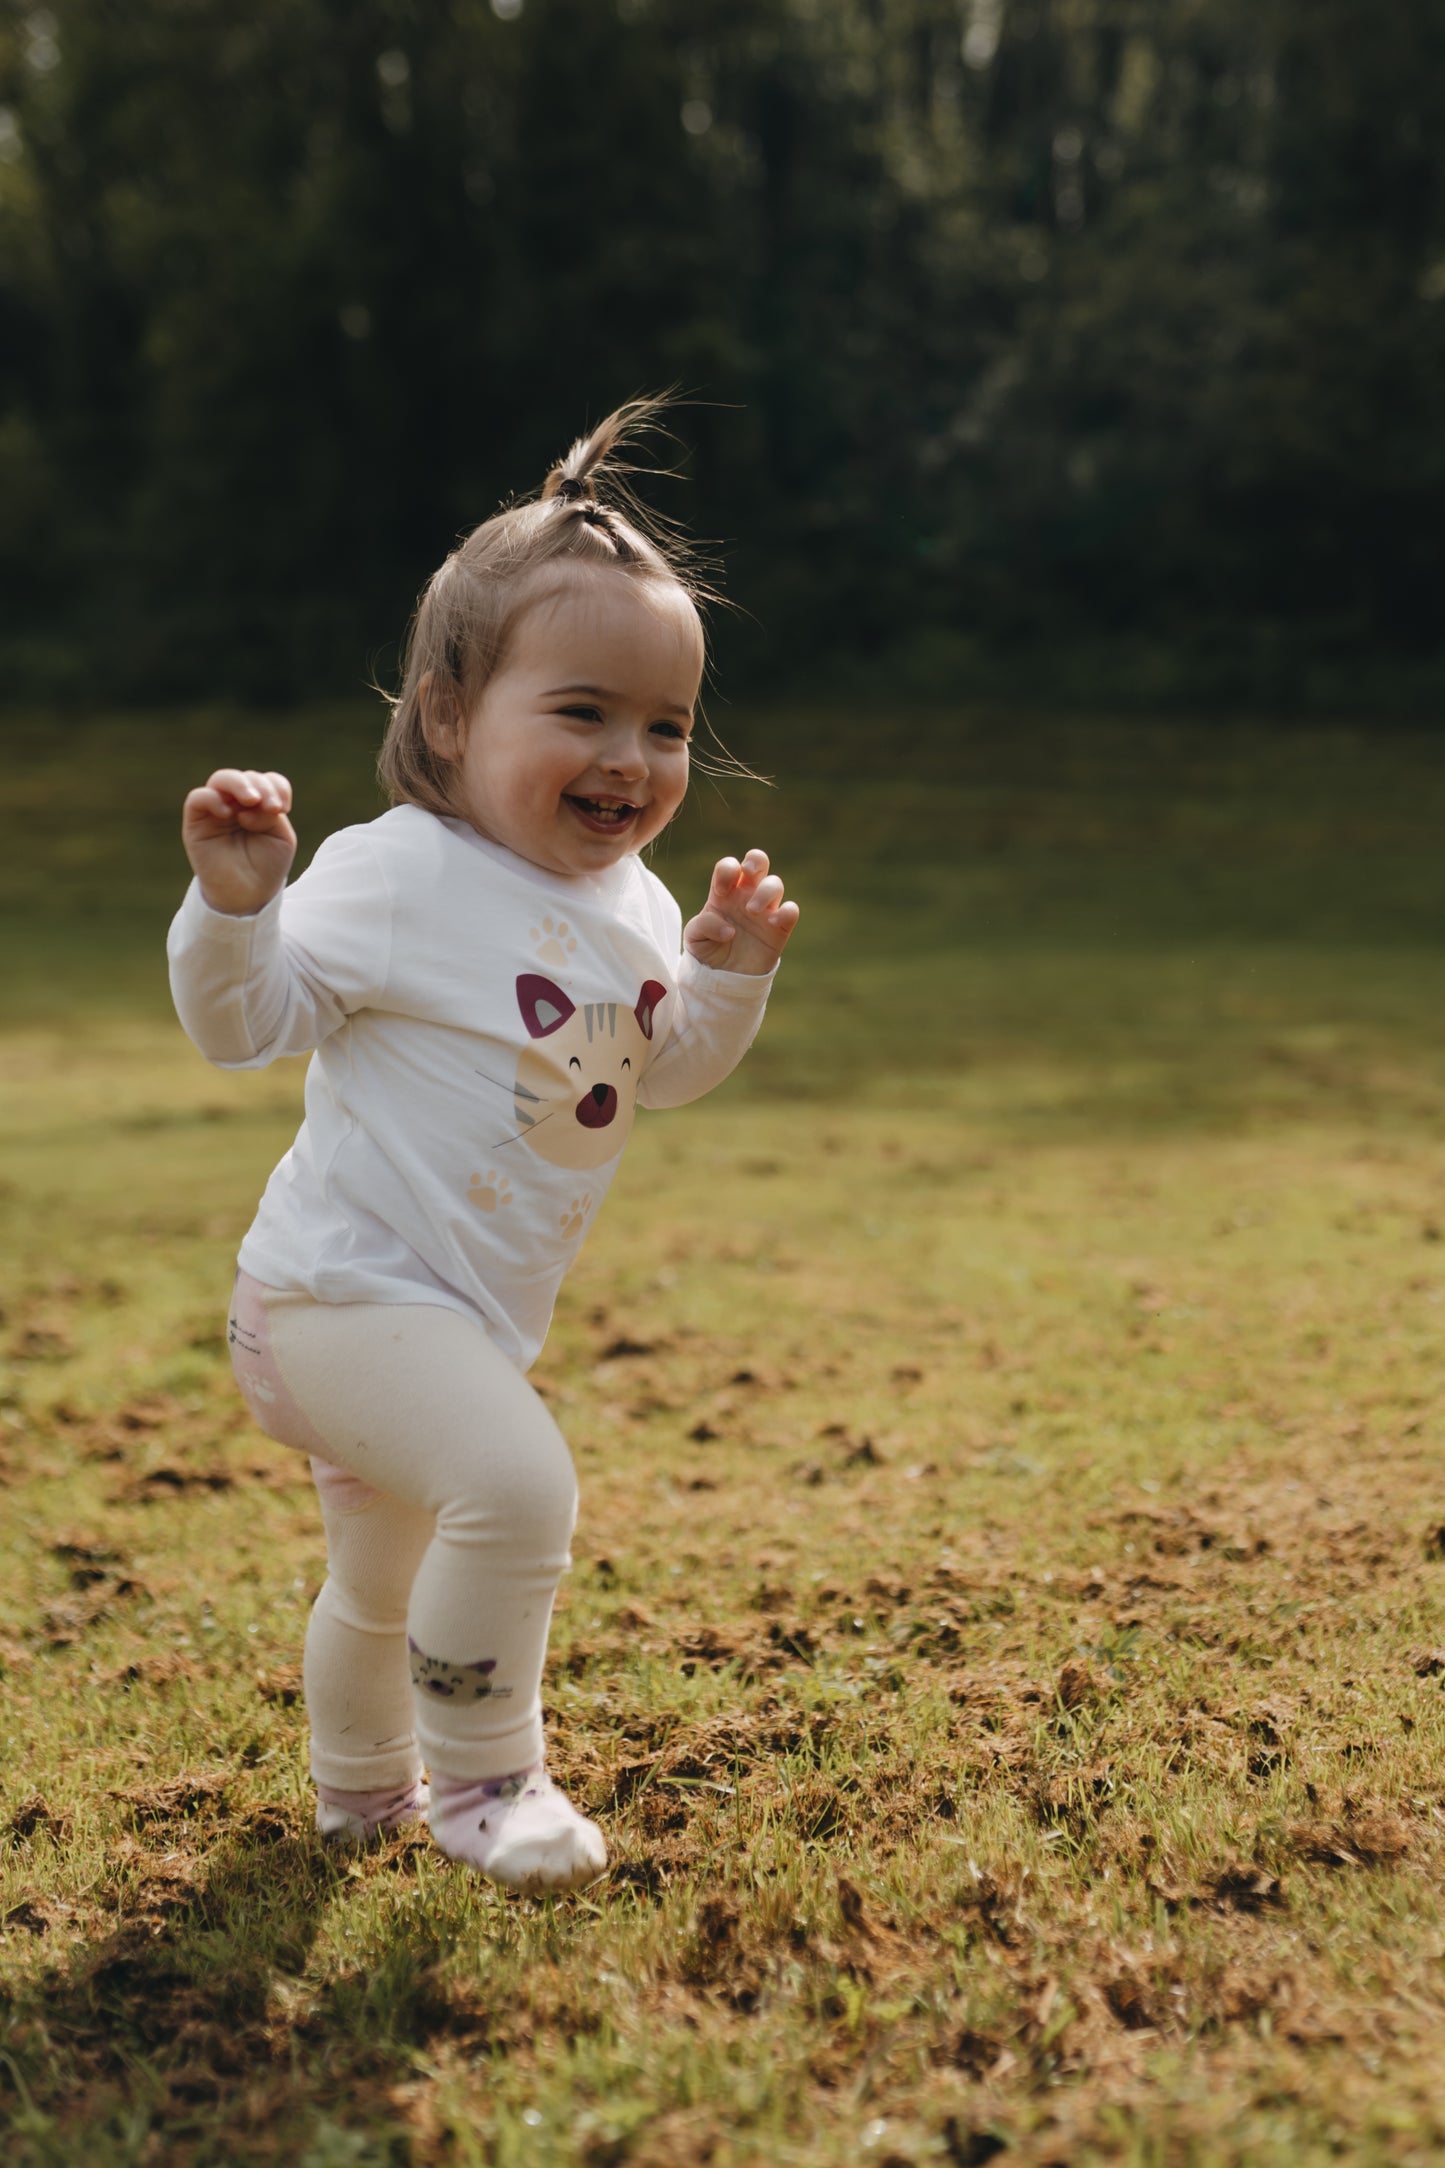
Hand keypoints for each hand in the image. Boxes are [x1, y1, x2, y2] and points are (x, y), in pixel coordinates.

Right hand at [181, 769, 296, 916]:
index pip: (266, 780)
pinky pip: (198, 798)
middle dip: (262, 786)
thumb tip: (247, 805)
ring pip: (221, 780)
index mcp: (259, 805)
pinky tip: (228, 813)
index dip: (277, 786)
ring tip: (252, 800)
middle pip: (245, 777)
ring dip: (239, 784)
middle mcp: (236, 804)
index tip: (284, 808)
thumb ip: (270, 814)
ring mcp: (216, 811)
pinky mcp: (196, 823)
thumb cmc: (266, 866)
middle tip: (272, 807)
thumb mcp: (280, 837)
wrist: (248, 895)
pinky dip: (213, 799)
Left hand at [684, 849, 799, 974]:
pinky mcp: (779, 928)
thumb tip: (728, 929)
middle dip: (755, 861)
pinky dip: (787, 911)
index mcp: (724, 892)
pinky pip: (791, 911)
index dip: (727, 870)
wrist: (723, 977)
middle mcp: (746, 896)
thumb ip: (703, 925)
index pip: (729, 866)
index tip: (720, 892)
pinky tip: (773, 923)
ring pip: (775, 883)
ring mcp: (765, 911)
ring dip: (765, 892)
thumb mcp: (694, 937)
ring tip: (752, 911)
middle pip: (758, 861)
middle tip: (748, 873)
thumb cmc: (708, 950)